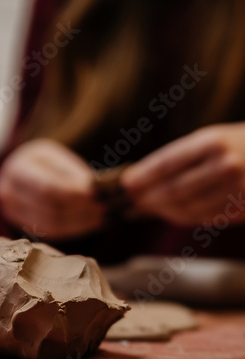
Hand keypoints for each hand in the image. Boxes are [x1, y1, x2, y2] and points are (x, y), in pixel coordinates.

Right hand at [0, 138, 104, 239]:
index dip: (74, 194)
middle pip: (50, 209)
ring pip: (52, 225)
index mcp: (18, 168)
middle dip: (82, 210)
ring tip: (104, 216)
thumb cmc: (48, 164)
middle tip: (107, 208)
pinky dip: (75, 229)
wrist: (26, 173)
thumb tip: (97, 192)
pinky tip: (92, 223)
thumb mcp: (61, 159)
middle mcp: (8, 192)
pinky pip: (52, 233)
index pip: (48, 188)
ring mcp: (12, 213)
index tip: (98, 195)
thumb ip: (76, 175)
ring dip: (82, 223)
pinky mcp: (23, 227)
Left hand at [120, 123, 244, 225]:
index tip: (126, 183)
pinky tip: (171, 213)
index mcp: (213, 142)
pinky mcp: (242, 209)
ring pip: (187, 209)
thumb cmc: (238, 144)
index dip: (143, 176)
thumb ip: (180, 158)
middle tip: (133, 200)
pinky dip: (183, 217)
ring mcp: (235, 190)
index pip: (167, 163)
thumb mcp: (212, 139)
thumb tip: (142, 178)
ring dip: (162, 211)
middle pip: (174, 190)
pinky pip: (203, 218)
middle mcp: (225, 166)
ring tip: (148, 207)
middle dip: (148, 197)